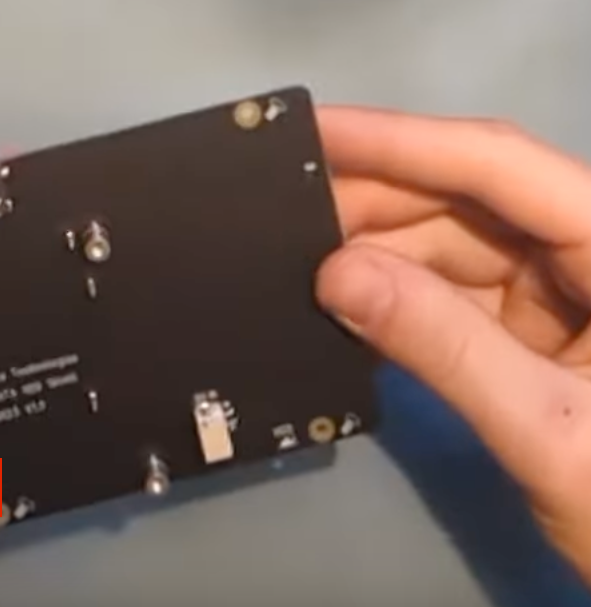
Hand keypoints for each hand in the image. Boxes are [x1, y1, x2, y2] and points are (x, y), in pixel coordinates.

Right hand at [317, 107, 590, 581]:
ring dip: (374, 253)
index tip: (315, 131)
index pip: (499, 166)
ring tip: (297, 257)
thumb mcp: (548, 430)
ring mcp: (556, 291)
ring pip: (448, 246)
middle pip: (466, 199)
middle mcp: (586, 249)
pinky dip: (393, 299)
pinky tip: (342, 302)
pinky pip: (448, 295)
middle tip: (283, 209)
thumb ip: (445, 349)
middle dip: (374, 200)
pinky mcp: (528, 331)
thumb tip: (336, 276)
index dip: (402, 141)